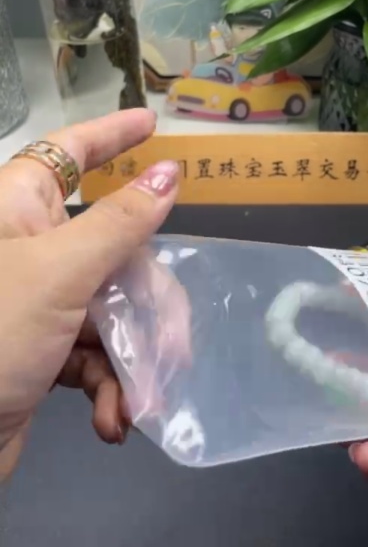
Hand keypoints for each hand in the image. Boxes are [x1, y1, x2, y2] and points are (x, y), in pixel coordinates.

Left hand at [0, 110, 185, 476]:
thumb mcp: (60, 274)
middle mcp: (27, 246)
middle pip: (114, 248)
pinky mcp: (40, 351)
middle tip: (170, 346)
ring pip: (110, 306)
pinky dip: (107, 386)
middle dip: (146, 305)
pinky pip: (92, 353)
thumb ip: (120, 223)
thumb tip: (170, 172)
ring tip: (140, 402)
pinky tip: (112, 421)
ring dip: (131, 359)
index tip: (152, 125)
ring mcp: (34, 300)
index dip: (111, 135)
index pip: (69, 152)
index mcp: (19, 208)